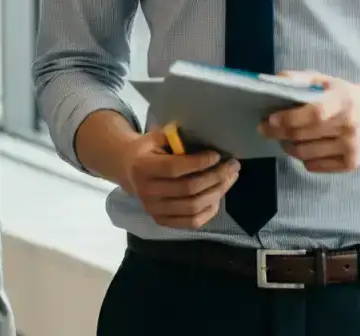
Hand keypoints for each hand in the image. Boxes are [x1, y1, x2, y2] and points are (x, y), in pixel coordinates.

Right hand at [119, 130, 239, 229]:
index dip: (198, 163)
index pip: (174, 168)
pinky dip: (209, 210)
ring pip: (193, 207)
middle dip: (215, 177)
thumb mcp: (156, 137)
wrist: (128, 169)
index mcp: (142, 167)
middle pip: (188, 189)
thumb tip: (205, 138)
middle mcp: (146, 192)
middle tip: (231, 166)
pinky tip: (218, 196)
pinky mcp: (162, 221)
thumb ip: (175, 138)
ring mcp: (154, 210)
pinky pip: (192, 222)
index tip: (216, 155)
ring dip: (217, 193)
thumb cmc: (147, 149)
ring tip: (230, 179)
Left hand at [258, 72, 359, 172]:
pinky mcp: (351, 164)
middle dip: (278, 133)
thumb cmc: (343, 94)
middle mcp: (349, 127)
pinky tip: (303, 147)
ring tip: (284, 138)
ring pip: (306, 154)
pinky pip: (315, 166)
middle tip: (264, 129)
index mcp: (342, 101)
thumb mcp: (324, 79)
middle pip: (304, 136)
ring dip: (288, 146)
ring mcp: (351, 148)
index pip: (314, 113)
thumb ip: (297, 79)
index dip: (290, 118)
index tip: (269, 119)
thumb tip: (271, 83)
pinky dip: (303, 158)